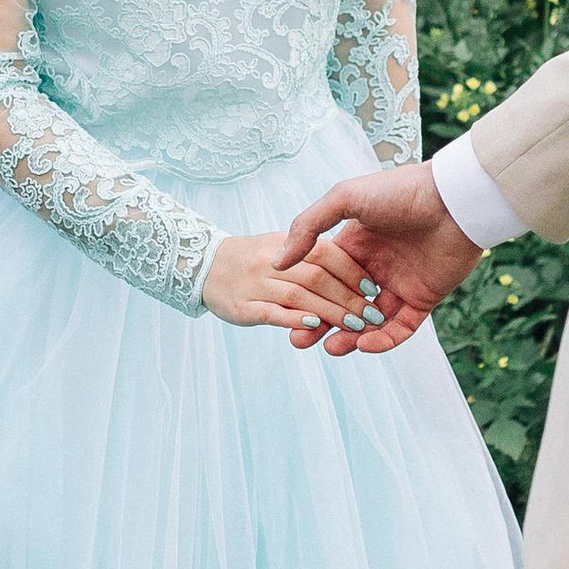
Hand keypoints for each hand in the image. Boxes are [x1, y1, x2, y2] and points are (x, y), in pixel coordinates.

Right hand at [202, 229, 374, 333]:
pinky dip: (296, 320)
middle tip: (372, 314)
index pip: (325, 253)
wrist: (196, 261)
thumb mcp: (276, 240)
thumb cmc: (246, 256)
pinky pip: (272, 313)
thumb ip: (306, 245)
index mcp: (284, 242)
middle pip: (317, 278)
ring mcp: (254, 283)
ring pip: (300, 297)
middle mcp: (270, 260)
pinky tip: (316, 327)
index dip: (351, 271)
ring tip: (356, 326)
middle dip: (348, 297)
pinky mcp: (241, 307)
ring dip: (331, 313)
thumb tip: (341, 265)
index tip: (371, 287)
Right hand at [274, 163, 482, 354]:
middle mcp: (375, 268)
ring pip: (371, 323)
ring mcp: (400, 285)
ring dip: (352, 338)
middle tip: (301, 341)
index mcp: (355, 246)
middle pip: (345, 306)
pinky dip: (384, 340)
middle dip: (323, 325)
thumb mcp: (345, 197)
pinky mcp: (424, 299)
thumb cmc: (399, 191)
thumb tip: (277, 260)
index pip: (326, 281)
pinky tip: (365, 345)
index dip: (308, 299)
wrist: (452, 198)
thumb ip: (308, 226)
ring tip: (332, 348)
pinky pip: (401, 327)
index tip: (287, 316)